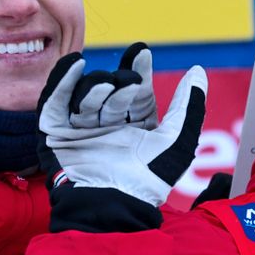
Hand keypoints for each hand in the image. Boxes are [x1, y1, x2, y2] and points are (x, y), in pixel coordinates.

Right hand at [37, 43, 206, 232]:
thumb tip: (198, 71)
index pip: (137, 93)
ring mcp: (82, 130)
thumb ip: (188, 106)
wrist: (113, 204)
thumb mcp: (177, 141)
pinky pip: (56, 103)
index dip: (139, 70)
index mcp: (137, 129)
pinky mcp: (56, 134)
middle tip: (127, 82)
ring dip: (95, 87)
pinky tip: (74, 65)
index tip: (142, 51)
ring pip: (86, 97)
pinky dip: (63, 82)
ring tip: (106, 85)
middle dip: (119, 84)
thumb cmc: (149, 179)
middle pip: (112, 94)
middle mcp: (109, 127)